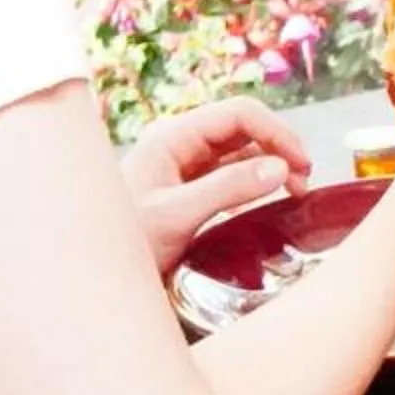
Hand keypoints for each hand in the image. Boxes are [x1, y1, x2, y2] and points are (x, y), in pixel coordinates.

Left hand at [119, 98, 313, 275]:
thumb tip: (281, 168)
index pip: (238, 114)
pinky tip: (268, 204)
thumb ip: (228, 189)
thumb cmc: (122, 245)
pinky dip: (255, 185)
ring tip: (294, 192)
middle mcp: (179, 146)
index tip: (302, 162)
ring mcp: (183, 168)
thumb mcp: (176, 216)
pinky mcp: (187, 192)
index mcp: (172, 138)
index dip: (276, 132)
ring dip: (271, 166)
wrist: (91, 280)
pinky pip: (231, 177)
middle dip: (278, 148)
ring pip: (240, 153)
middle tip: (303, 181)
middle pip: (243, 130)